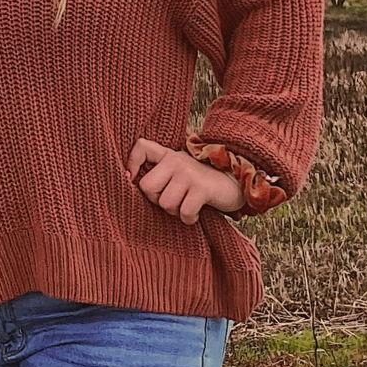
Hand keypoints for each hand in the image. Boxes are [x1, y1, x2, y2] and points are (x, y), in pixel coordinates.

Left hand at [127, 138, 241, 223]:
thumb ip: (160, 174)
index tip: (131, 178)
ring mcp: (189, 173)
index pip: (141, 147)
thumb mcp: (179, 172)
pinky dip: (189, 219)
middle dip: (157, 200)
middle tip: (172, 200)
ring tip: (186, 206)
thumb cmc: (200, 183)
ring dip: (175, 212)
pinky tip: (196, 214)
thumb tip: (131, 182)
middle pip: (147, 187)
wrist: (235, 184)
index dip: (131, 163)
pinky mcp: (202, 188)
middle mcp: (176, 160)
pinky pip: (184, 211)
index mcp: (168, 156)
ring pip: (165, 203)